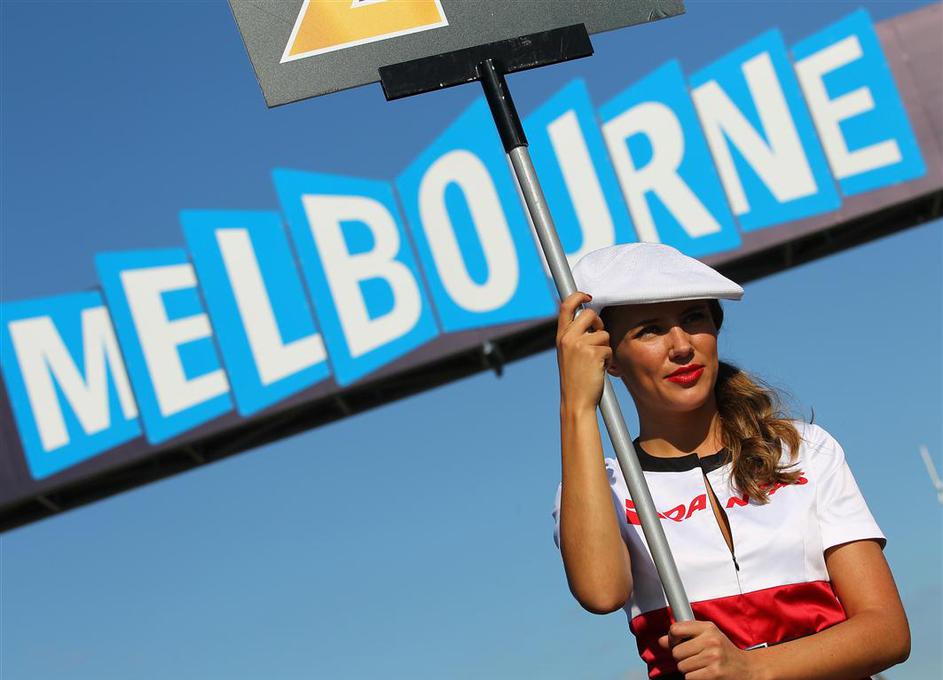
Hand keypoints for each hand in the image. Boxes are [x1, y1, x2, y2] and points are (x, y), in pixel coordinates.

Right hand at [555, 291, 610, 412]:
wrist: (576, 401)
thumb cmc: (575, 379)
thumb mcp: (569, 354)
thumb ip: (575, 336)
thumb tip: (592, 319)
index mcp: (560, 337)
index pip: (565, 306)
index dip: (577, 296)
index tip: (588, 296)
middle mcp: (567, 338)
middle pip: (590, 314)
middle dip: (599, 324)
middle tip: (599, 338)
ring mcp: (579, 344)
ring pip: (603, 333)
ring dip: (605, 347)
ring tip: (596, 363)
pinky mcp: (593, 353)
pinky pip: (609, 348)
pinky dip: (608, 359)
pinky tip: (599, 369)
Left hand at [658, 620, 762, 679]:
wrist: (747, 669)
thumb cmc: (724, 653)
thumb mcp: (708, 637)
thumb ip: (684, 636)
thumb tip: (661, 641)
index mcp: (708, 628)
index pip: (676, 629)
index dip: (672, 638)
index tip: (677, 643)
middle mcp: (711, 640)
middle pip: (676, 652)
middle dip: (682, 658)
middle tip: (695, 659)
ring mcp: (713, 657)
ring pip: (682, 666)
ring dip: (688, 670)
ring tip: (702, 667)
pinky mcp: (714, 673)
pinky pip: (689, 678)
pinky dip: (694, 678)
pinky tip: (704, 675)